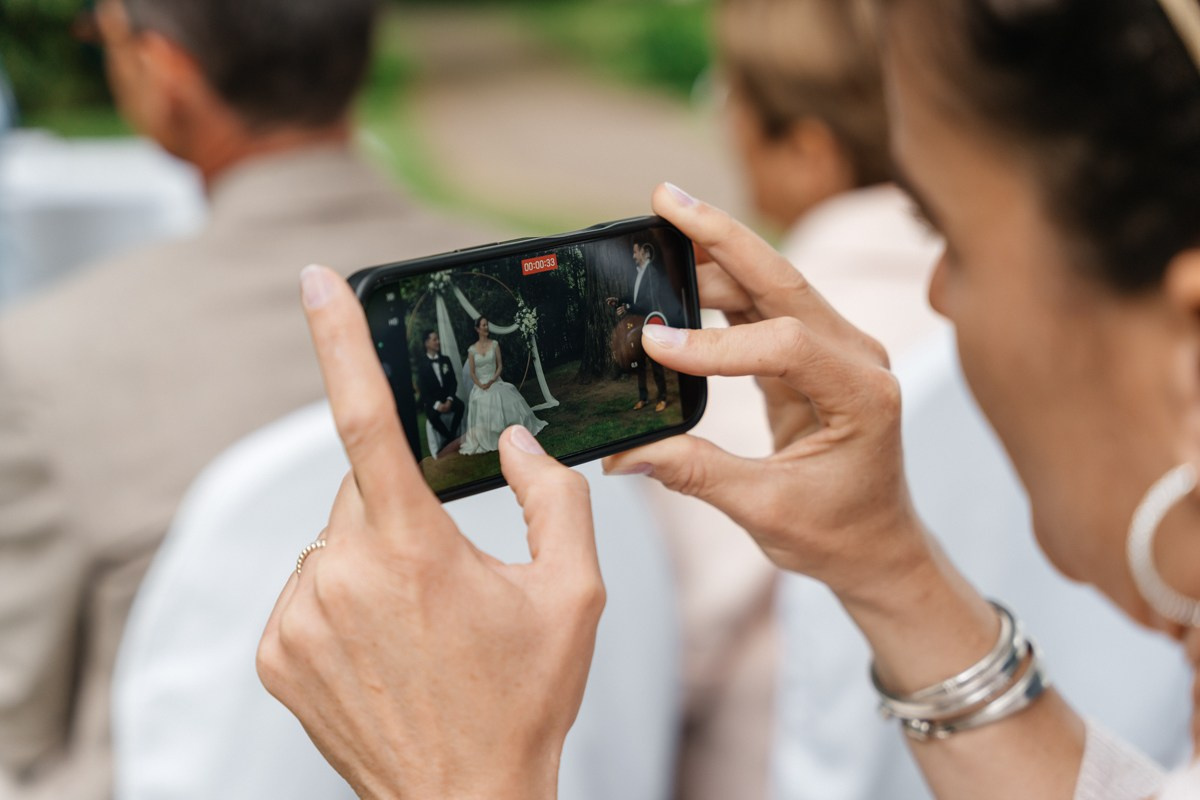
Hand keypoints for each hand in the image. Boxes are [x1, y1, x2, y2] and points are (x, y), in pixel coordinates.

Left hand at [258, 266, 602, 799]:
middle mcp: (342, 576)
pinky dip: (340, 597)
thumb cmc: (521, 701)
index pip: (368, 420)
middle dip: (401, 509)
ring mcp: (300, 618)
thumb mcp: (573, 594)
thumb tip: (518, 446)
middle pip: (360, 490)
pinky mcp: (276, 653)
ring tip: (418, 626)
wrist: (464, 799)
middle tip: (447, 575)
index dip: (340, 342)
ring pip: (333, 542)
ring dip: (371, 558)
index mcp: (415, 549)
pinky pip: (308, 589)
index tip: (316, 282)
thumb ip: (557, 499)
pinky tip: (383, 646)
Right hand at [603, 185, 928, 607]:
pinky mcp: (811, 353)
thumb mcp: (766, 511)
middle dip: (722, 236)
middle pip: (784, 280)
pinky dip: (720, 286)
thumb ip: (695, 473)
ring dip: (715, 254)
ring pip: (771, 284)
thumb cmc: (838, 534)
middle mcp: (857, 357)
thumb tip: (622, 454)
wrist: (877, 546)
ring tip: (659, 227)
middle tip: (665, 198)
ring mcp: (837, 349)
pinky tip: (681, 267)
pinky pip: (763, 308)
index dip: (716, 344)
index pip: (786, 346)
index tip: (653, 346)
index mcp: (863, 395)